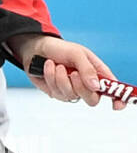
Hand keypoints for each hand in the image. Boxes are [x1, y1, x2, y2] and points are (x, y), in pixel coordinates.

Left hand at [7, 33, 127, 109]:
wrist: (36, 48)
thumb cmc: (59, 48)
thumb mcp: (76, 53)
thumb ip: (87, 69)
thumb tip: (96, 86)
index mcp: (96, 72)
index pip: (111, 88)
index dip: (116, 99)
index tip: (116, 105)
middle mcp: (86, 83)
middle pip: (92, 99)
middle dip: (81, 87)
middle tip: (73, 74)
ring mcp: (71, 89)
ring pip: (72, 95)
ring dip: (61, 78)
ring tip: (57, 65)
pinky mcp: (57, 92)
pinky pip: (57, 92)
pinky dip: (51, 78)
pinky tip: (49, 67)